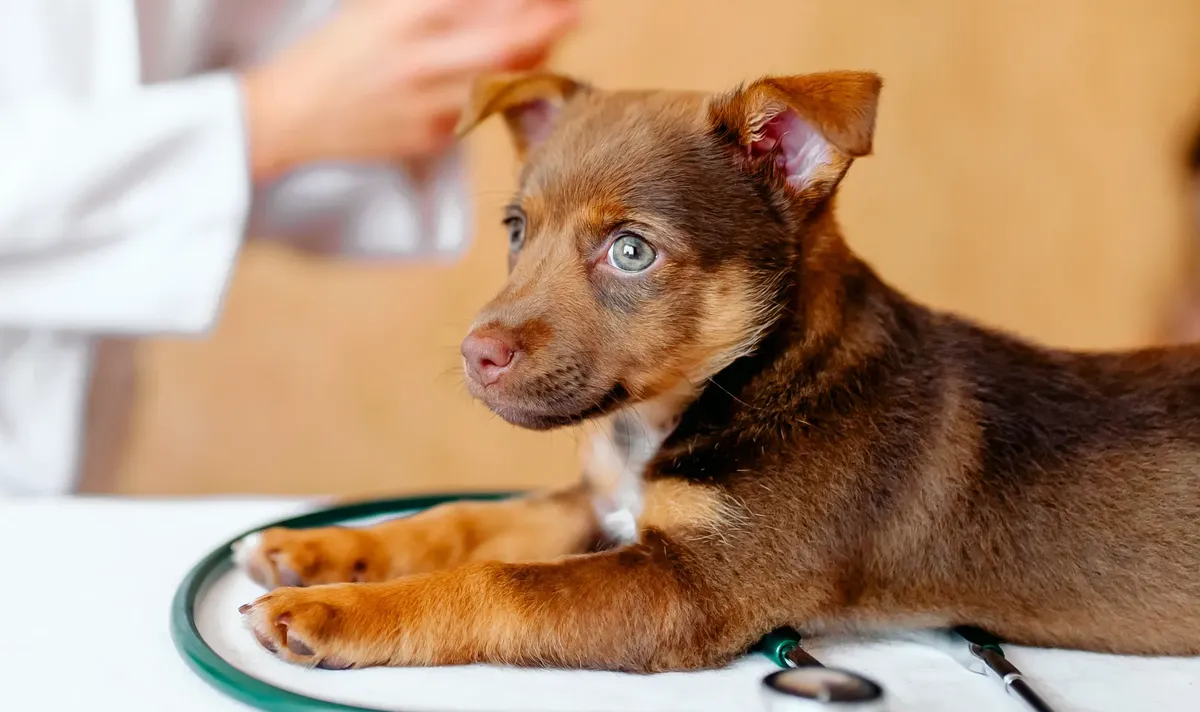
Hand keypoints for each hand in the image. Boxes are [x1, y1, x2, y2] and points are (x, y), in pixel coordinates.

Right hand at [241, 0, 579, 179]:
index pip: (484, 2)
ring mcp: (425, 103)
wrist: (293, 114)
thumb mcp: (379, 9)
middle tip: (575, 14)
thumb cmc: (339, 51)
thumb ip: (439, 4)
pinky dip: (503, 91)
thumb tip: (497, 3)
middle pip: (504, 43)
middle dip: (548, 27)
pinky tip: (514, 77)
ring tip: (551, 42)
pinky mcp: (429, 137)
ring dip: (534, 61)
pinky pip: (478, 111)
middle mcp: (417, 60)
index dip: (525, 1)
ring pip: (500, 83)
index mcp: (401, 17)